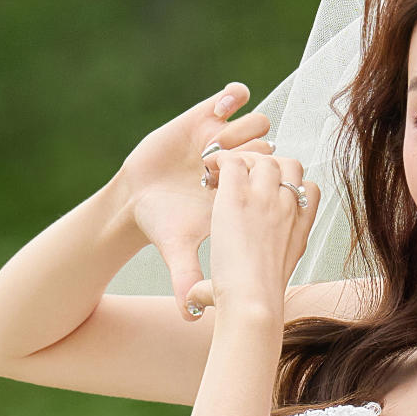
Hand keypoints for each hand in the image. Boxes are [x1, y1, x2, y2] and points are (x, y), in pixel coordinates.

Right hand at [112, 82, 271, 317]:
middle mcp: (243, 163)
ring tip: (208, 144)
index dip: (260, 176)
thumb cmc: (164, 223)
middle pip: (270, 148)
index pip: (277, 177)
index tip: (224, 186)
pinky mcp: (205, 115)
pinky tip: (212, 114)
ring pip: (257, 122)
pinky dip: (232, 98)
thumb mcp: (178, 249)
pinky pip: (235, 96)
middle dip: (248, 154)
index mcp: (246, 193)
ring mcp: (226, 137)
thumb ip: (185, 278)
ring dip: (238, 130)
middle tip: (213, 168)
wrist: (139, 197)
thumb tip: (190, 319)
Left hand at [198, 141, 316, 323]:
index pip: (309, 189)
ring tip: (223, 175)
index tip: (265, 195)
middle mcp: (289, 208)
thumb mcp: (250, 290)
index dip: (290, 184)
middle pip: (288, 165)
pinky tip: (208, 174)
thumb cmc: (254, 303)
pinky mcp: (239, 195)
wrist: (252, 301)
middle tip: (241, 178)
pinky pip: (233, 161)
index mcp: (301, 227)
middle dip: (266, 164)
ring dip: (245, 160)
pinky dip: (220, 161)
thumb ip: (224, 285)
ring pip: (264, 159)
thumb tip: (192, 304)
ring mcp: (267, 198)